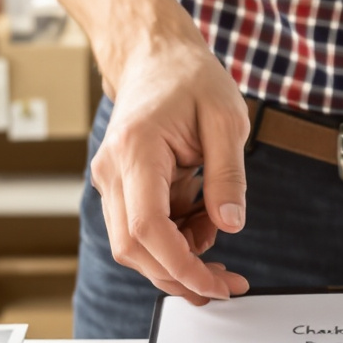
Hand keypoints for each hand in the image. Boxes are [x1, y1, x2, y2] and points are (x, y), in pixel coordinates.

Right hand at [94, 32, 253, 302]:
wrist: (156, 57)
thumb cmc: (189, 79)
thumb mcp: (226, 119)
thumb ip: (229, 175)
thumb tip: (231, 225)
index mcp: (136, 150)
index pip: (147, 227)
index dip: (179, 266)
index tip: (213, 285)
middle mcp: (112, 170)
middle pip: (133, 248)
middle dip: (179, 275)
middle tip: (225, 284)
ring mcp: (111, 181)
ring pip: (135, 246)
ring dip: (178, 257)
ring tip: (216, 229)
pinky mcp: (121, 188)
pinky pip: (143, 229)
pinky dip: (175, 238)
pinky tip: (201, 219)